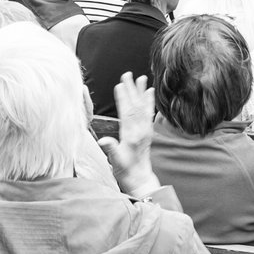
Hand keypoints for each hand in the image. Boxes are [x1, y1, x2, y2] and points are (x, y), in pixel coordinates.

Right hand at [101, 73, 158, 193]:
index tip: (120, 84)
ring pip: (143, 107)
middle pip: (136, 106)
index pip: (127, 113)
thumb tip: (103, 141)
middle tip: (128, 74)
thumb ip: (111, 149)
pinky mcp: (147, 132)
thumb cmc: (126, 171)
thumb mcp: (116, 161)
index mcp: (132, 135)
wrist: (139, 179)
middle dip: (132, 89)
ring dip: (141, 92)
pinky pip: (149, 113)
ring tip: (141, 78)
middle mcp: (141, 130)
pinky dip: (149, 102)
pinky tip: (150, 93)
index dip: (123, 98)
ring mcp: (145, 131)